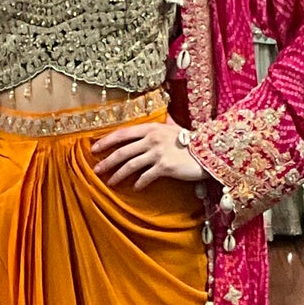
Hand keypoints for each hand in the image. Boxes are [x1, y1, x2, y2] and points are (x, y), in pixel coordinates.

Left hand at [92, 120, 206, 188]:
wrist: (209, 152)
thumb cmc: (192, 141)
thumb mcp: (175, 128)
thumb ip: (164, 124)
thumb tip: (163, 117)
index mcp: (151, 128)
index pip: (122, 133)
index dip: (106, 141)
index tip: (94, 148)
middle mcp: (152, 139)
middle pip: (122, 151)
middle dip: (107, 162)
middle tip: (96, 170)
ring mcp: (158, 153)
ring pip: (130, 165)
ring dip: (117, 175)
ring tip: (109, 182)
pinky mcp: (164, 167)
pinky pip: (145, 177)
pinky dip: (138, 183)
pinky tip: (135, 187)